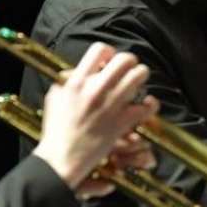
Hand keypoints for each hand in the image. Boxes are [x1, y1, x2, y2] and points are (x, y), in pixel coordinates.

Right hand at [33, 42, 157, 190]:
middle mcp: (95, 90)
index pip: (99, 49)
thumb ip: (67, 80)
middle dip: (130, 62)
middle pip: (124, 60)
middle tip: (128, 70)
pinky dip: (151, 104)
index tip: (108, 61)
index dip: (108, 52)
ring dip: (141, 77)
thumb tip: (78, 70)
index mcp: (77, 82)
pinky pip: (147, 106)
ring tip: (138, 82)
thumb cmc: (57, 129)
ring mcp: (110, 105)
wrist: (63, 157)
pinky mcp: (122, 122)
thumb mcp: (55, 98)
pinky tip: (146, 104)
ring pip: (139, 76)